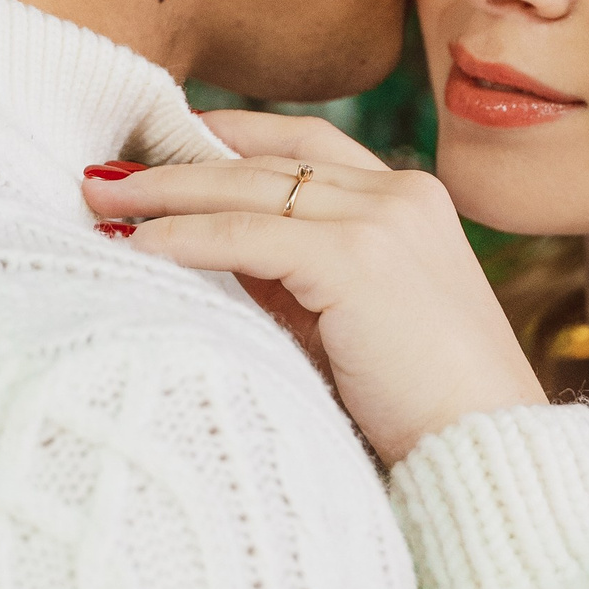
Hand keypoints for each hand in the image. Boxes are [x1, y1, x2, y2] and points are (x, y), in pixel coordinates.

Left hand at [83, 115, 544, 465]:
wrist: (488, 451)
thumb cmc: (420, 405)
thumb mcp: (352, 319)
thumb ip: (296, 275)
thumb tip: (208, 246)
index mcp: (410, 199)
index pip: (303, 142)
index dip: (229, 137)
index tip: (165, 142)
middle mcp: (399, 193)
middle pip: (266, 158)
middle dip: (178, 160)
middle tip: (107, 172)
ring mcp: (382, 220)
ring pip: (248, 187)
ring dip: (165, 191)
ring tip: (100, 199)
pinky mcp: (358, 259)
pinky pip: (246, 236)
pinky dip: (185, 237)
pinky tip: (139, 247)